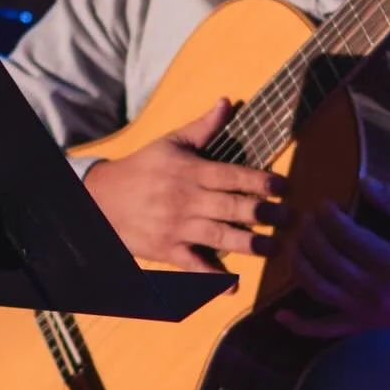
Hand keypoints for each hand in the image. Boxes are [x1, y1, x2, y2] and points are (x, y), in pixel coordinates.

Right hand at [84, 99, 286, 271]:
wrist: (101, 199)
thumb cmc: (142, 168)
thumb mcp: (170, 144)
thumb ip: (203, 127)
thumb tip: (227, 103)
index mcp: (190, 172)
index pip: (231, 175)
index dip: (259, 181)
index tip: (284, 187)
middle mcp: (185, 200)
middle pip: (230, 207)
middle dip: (262, 213)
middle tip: (289, 218)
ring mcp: (176, 227)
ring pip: (218, 237)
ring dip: (249, 244)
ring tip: (274, 248)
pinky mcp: (166, 251)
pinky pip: (193, 268)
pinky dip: (212, 279)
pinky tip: (234, 286)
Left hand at [276, 176, 389, 337]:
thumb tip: (362, 182)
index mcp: (388, 261)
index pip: (343, 234)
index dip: (327, 215)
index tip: (323, 204)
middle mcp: (370, 288)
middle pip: (325, 257)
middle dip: (310, 233)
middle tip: (306, 219)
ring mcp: (362, 310)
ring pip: (316, 287)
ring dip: (299, 263)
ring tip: (295, 244)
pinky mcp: (360, 324)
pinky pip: (325, 329)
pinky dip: (300, 325)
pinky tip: (280, 314)